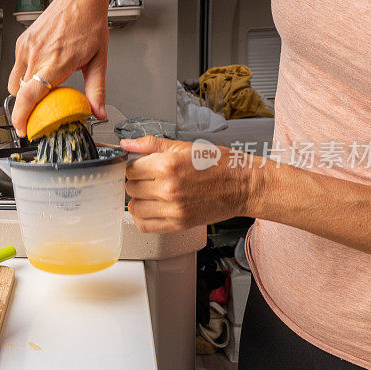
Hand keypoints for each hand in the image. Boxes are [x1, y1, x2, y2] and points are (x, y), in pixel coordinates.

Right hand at [7, 0, 108, 136]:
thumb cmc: (90, 23)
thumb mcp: (98, 61)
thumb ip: (96, 90)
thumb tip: (99, 112)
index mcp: (56, 61)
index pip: (29, 95)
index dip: (22, 116)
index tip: (23, 128)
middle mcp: (37, 54)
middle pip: (20, 94)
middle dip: (26, 107)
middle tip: (40, 112)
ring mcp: (27, 47)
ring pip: (15, 82)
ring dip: (25, 92)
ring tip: (43, 90)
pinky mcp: (22, 42)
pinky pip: (17, 68)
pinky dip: (25, 76)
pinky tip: (42, 71)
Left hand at [121, 136, 253, 232]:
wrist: (243, 185)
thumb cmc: (218, 164)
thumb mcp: (183, 146)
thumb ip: (150, 144)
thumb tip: (126, 144)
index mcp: (167, 166)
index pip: (131, 169)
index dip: (135, 166)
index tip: (143, 166)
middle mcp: (168, 189)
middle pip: (131, 188)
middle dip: (137, 182)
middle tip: (149, 179)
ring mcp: (173, 209)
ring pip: (134, 208)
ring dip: (139, 200)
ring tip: (151, 193)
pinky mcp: (178, 224)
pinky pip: (145, 226)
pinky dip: (143, 218)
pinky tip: (152, 208)